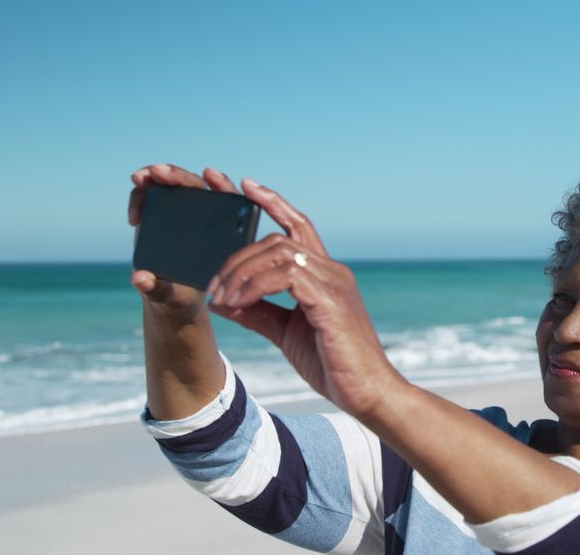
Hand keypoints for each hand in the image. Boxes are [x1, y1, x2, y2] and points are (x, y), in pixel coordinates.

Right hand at [128, 163, 240, 317]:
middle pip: (199, 187)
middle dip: (179, 175)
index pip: (231, 203)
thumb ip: (158, 288)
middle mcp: (206, 219)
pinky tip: (134, 216)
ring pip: (177, 183)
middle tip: (158, 172)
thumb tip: (139, 278)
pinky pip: (155, 192)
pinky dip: (142, 194)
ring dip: (160, 175)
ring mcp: (184, 213)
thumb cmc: (179, 296)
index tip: (208, 175)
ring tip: (139, 179)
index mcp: (223, 236)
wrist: (167, 296)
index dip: (222, 186)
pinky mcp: (163, 211)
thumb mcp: (172, 296)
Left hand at [207, 180, 403, 415]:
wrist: (367, 392)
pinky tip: (236, 304)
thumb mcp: (285, 333)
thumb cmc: (334, 365)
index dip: (273, 202)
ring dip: (241, 272)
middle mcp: (332, 271)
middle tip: (212, 283)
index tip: (245, 186)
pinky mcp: (330, 299)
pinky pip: (284, 276)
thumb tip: (220, 300)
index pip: (299, 225)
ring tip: (220, 297)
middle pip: (278, 239)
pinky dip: (253, 287)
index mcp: (326, 275)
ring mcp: (334, 282)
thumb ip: (256, 312)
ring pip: (278, 252)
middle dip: (238, 253)